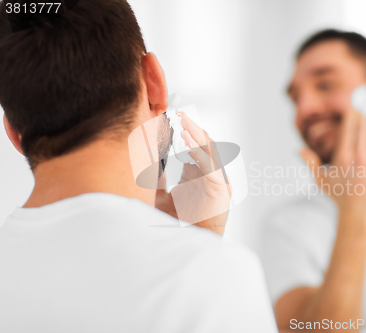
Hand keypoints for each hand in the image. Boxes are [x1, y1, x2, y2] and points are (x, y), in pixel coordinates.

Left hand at [155, 111, 231, 234]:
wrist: (187, 244)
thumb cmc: (177, 224)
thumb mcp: (160, 196)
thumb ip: (155, 180)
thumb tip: (143, 163)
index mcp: (196, 172)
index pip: (191, 145)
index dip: (182, 131)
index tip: (169, 116)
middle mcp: (208, 173)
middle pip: (202, 143)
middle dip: (191, 127)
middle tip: (178, 112)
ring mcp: (217, 180)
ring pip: (209, 150)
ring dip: (196, 135)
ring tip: (183, 121)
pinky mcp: (221, 189)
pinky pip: (211, 166)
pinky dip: (200, 153)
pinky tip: (188, 142)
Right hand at [300, 109, 365, 216]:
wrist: (358, 212)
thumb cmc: (337, 194)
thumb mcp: (320, 180)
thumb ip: (310, 162)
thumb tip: (298, 150)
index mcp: (343, 158)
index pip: (349, 129)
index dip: (352, 113)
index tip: (353, 103)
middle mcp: (360, 158)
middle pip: (364, 126)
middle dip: (364, 110)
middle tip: (365, 96)